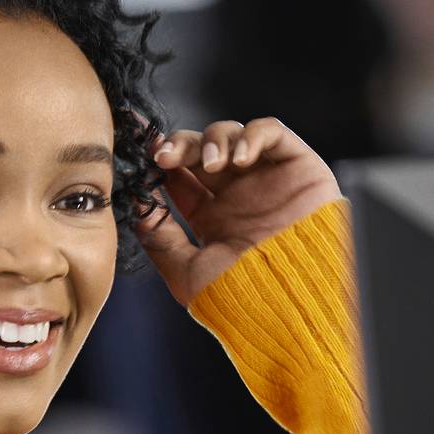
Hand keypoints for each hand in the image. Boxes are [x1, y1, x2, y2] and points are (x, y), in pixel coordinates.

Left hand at [135, 117, 341, 306]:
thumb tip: (137, 207)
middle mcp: (238, 195)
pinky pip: (273, 132)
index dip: (159, 159)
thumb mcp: (188, 272)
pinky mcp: (297, 166)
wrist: (293, 300)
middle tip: (165, 155)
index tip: (139, 150)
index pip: (179, 176)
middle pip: (201, 149)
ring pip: (231, 134)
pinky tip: (241, 158)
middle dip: (180, 145)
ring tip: (213, 165)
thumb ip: (160, 239)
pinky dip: (253, 135)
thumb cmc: (243, 296)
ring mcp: (266, 179)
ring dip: (214, 140)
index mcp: (212, 218)